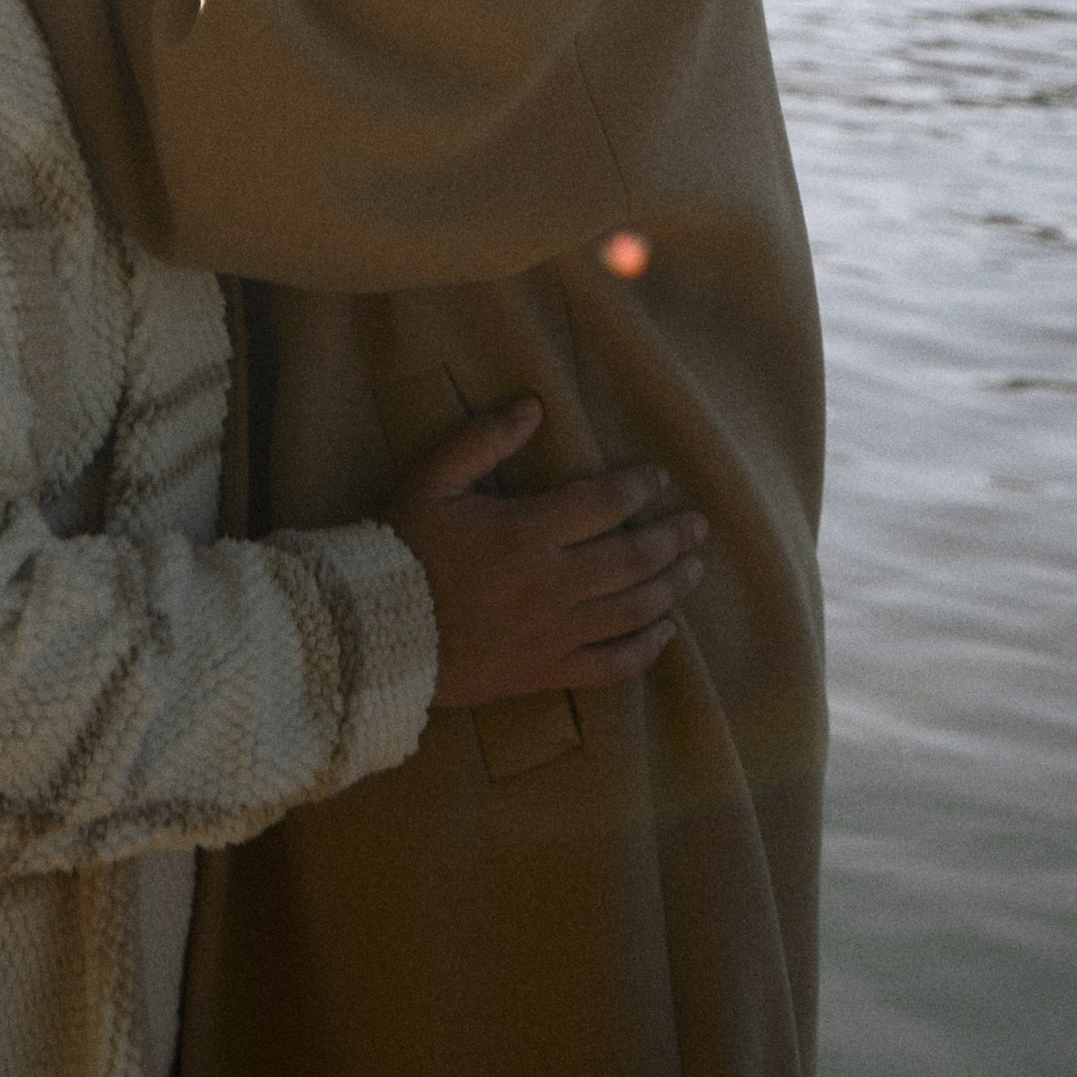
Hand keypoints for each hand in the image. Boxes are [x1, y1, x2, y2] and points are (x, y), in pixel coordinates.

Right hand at [388, 400, 705, 709]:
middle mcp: (553, 583)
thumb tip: (534, 406)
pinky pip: (611, 666)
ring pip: (633, 610)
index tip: (661, 478)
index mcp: (528, 531)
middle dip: (673, 538)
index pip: (605, 503)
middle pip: (633, 558)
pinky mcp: (547, 671)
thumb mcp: (433, 480)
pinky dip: (646, 650)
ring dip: (671, 588)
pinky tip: (665, 634)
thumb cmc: (403, 550)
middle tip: (699, 525)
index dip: (640, 487)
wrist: (377, 636)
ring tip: (693, 569)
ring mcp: (554, 632)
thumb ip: (484, 439)